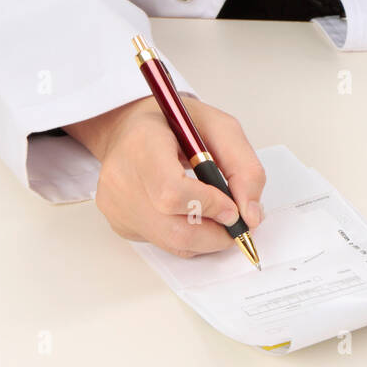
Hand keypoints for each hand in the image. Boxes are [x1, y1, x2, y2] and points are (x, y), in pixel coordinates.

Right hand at [65, 94, 264, 257]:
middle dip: (216, 233)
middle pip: (174, 229)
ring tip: (216, 213)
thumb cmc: (175, 124)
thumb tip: (250, 216)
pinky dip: (187, 236)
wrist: (131, 128)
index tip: (234, 208)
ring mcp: (116, 205)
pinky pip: (163, 243)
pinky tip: (189, 211)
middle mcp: (121, 178)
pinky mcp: (118, 222)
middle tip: (236, 222)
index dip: (209, 206)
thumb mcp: (220, 127)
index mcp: (143, 143)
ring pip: (171, 242)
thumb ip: (243, 168)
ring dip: (205, 237)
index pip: (172, 192)